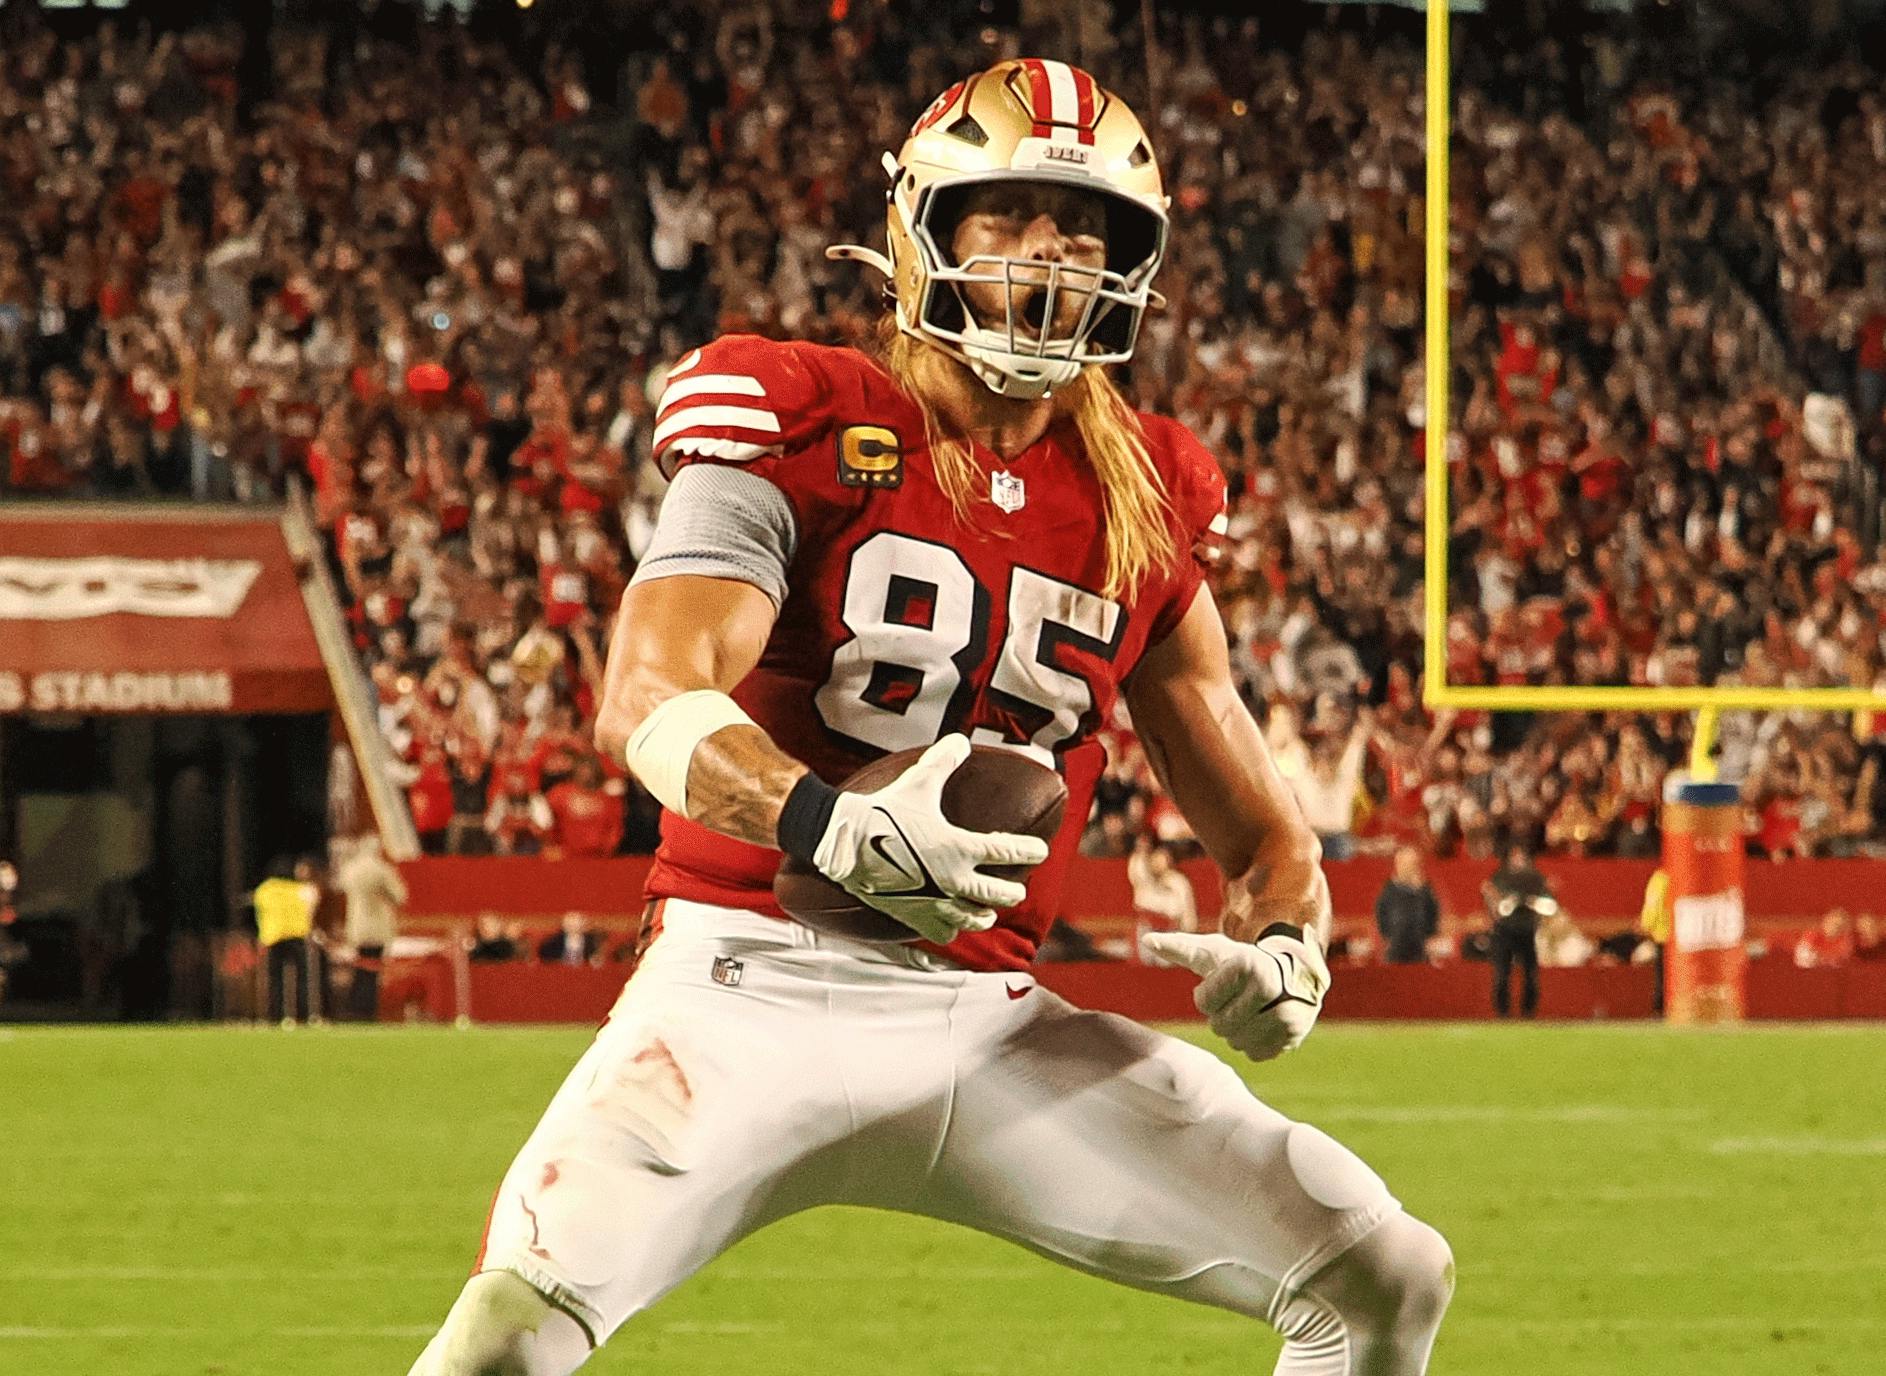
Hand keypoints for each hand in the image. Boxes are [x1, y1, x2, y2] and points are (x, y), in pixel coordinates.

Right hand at [812, 735, 1049, 944]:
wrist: (844, 843)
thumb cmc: (883, 811)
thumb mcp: (918, 782)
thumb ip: (944, 761)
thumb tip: (961, 741)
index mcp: (960, 847)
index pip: (1008, 852)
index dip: (1029, 851)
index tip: (1040, 851)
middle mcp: (954, 880)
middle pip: (1000, 894)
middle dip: (1012, 891)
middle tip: (1016, 887)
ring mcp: (935, 902)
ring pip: (975, 919)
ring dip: (985, 914)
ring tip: (988, 911)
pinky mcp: (914, 915)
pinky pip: (943, 931)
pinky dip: (951, 928)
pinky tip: (951, 923)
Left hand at [1139, 926, 1329, 1061]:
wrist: (1293, 972)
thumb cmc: (1242, 962)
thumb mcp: (1213, 952)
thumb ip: (1180, 948)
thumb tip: (1147, 940)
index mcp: (1247, 964)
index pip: (1204, 1002)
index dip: (1206, 996)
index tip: (1222, 984)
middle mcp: (1271, 988)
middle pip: (1220, 1026)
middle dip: (1222, 1014)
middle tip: (1237, 999)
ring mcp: (1286, 1014)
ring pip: (1237, 1042)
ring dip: (1236, 1030)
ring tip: (1251, 1010)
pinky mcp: (1294, 1036)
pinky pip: (1256, 1054)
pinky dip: (1254, 1043)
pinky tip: (1264, 1023)